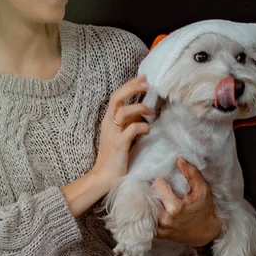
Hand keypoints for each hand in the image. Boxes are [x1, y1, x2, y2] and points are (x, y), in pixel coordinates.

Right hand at [90, 75, 152, 193]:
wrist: (103, 177)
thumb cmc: (114, 157)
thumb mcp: (121, 136)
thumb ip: (128, 123)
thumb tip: (143, 112)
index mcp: (108, 120)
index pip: (116, 96)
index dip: (129, 85)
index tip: (143, 78)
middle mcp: (108, 124)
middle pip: (116, 98)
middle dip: (132, 88)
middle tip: (147, 84)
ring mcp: (113, 134)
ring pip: (123, 111)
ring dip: (140, 108)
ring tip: (151, 112)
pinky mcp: (119, 144)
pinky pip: (132, 129)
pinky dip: (143, 127)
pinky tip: (148, 131)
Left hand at [153, 158, 220, 246]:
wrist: (206, 233)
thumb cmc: (205, 209)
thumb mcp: (202, 190)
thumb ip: (191, 173)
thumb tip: (179, 159)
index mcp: (175, 207)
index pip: (157, 185)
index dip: (161, 182)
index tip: (167, 184)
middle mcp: (165, 219)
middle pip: (149, 196)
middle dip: (154, 192)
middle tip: (161, 191)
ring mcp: (160, 229)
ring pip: (145, 208)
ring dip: (150, 202)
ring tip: (158, 199)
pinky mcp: (158, 234)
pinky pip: (146, 220)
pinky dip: (149, 213)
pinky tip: (156, 209)